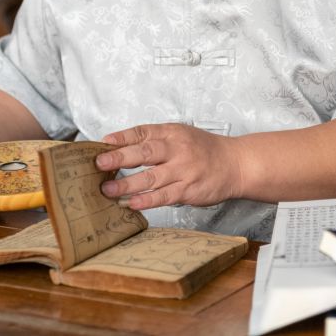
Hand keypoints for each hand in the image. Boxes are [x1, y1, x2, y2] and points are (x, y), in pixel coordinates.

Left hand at [95, 123, 244, 210]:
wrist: (236, 164)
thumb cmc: (204, 150)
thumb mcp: (181, 135)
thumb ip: (155, 140)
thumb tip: (121, 148)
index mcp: (172, 133)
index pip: (142, 132)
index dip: (121, 138)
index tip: (102, 143)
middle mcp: (177, 149)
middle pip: (144, 152)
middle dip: (119, 158)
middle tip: (99, 163)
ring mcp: (183, 170)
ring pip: (150, 177)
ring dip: (126, 184)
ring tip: (107, 189)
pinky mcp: (188, 189)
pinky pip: (163, 195)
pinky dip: (146, 200)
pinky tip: (131, 203)